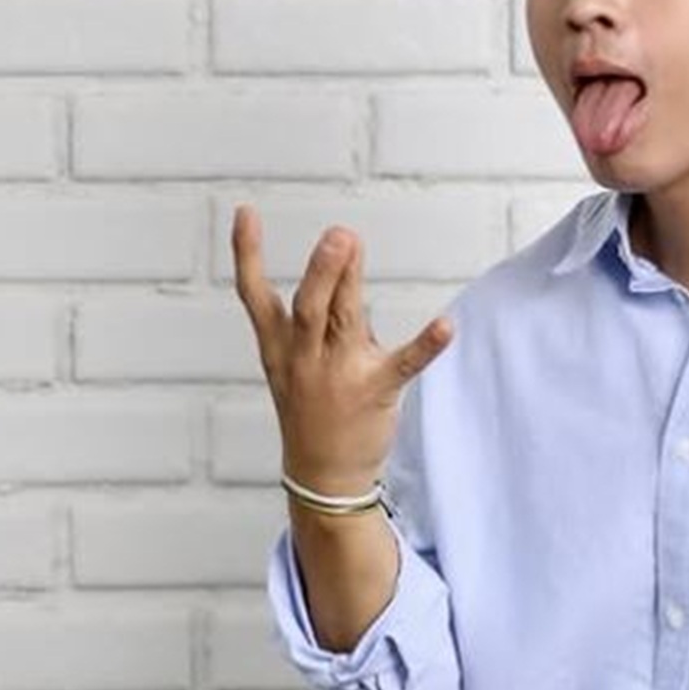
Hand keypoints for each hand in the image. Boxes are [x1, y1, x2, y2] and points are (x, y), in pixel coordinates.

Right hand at [232, 205, 453, 496]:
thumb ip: (315, 319)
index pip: (254, 296)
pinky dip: (425, 344)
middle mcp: (305, 358)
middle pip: (307, 308)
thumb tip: (345, 272)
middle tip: (334, 235)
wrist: (323, 476)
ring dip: (347, 283)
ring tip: (351, 244)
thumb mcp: (294, 365)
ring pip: (342, 323)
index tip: (244, 213)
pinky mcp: (375, 391)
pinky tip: (445, 326)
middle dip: (319, 271)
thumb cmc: (311, 413)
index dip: (248, 254)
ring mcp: (339, 375)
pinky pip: (402, 363)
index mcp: (280, 349)